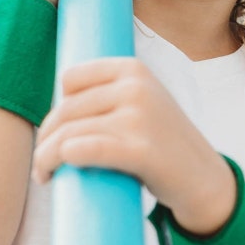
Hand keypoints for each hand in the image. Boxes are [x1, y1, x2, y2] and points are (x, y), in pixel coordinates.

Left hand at [32, 58, 236, 234]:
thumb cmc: (161, 140)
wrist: (202, 176)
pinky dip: (64, 157)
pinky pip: (88, 149)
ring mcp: (140, 117)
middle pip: (67, 109)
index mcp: (133, 68)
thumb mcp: (142, 100)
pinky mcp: (141, 150)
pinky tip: (57, 171)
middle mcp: (136, 87)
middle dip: (46, 137)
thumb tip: (58, 100)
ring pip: (70, 133)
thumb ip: (109, 92)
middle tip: (42, 163)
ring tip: (43, 174)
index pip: (71, 78)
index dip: (58, 105)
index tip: (59, 130)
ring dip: (46, 157)